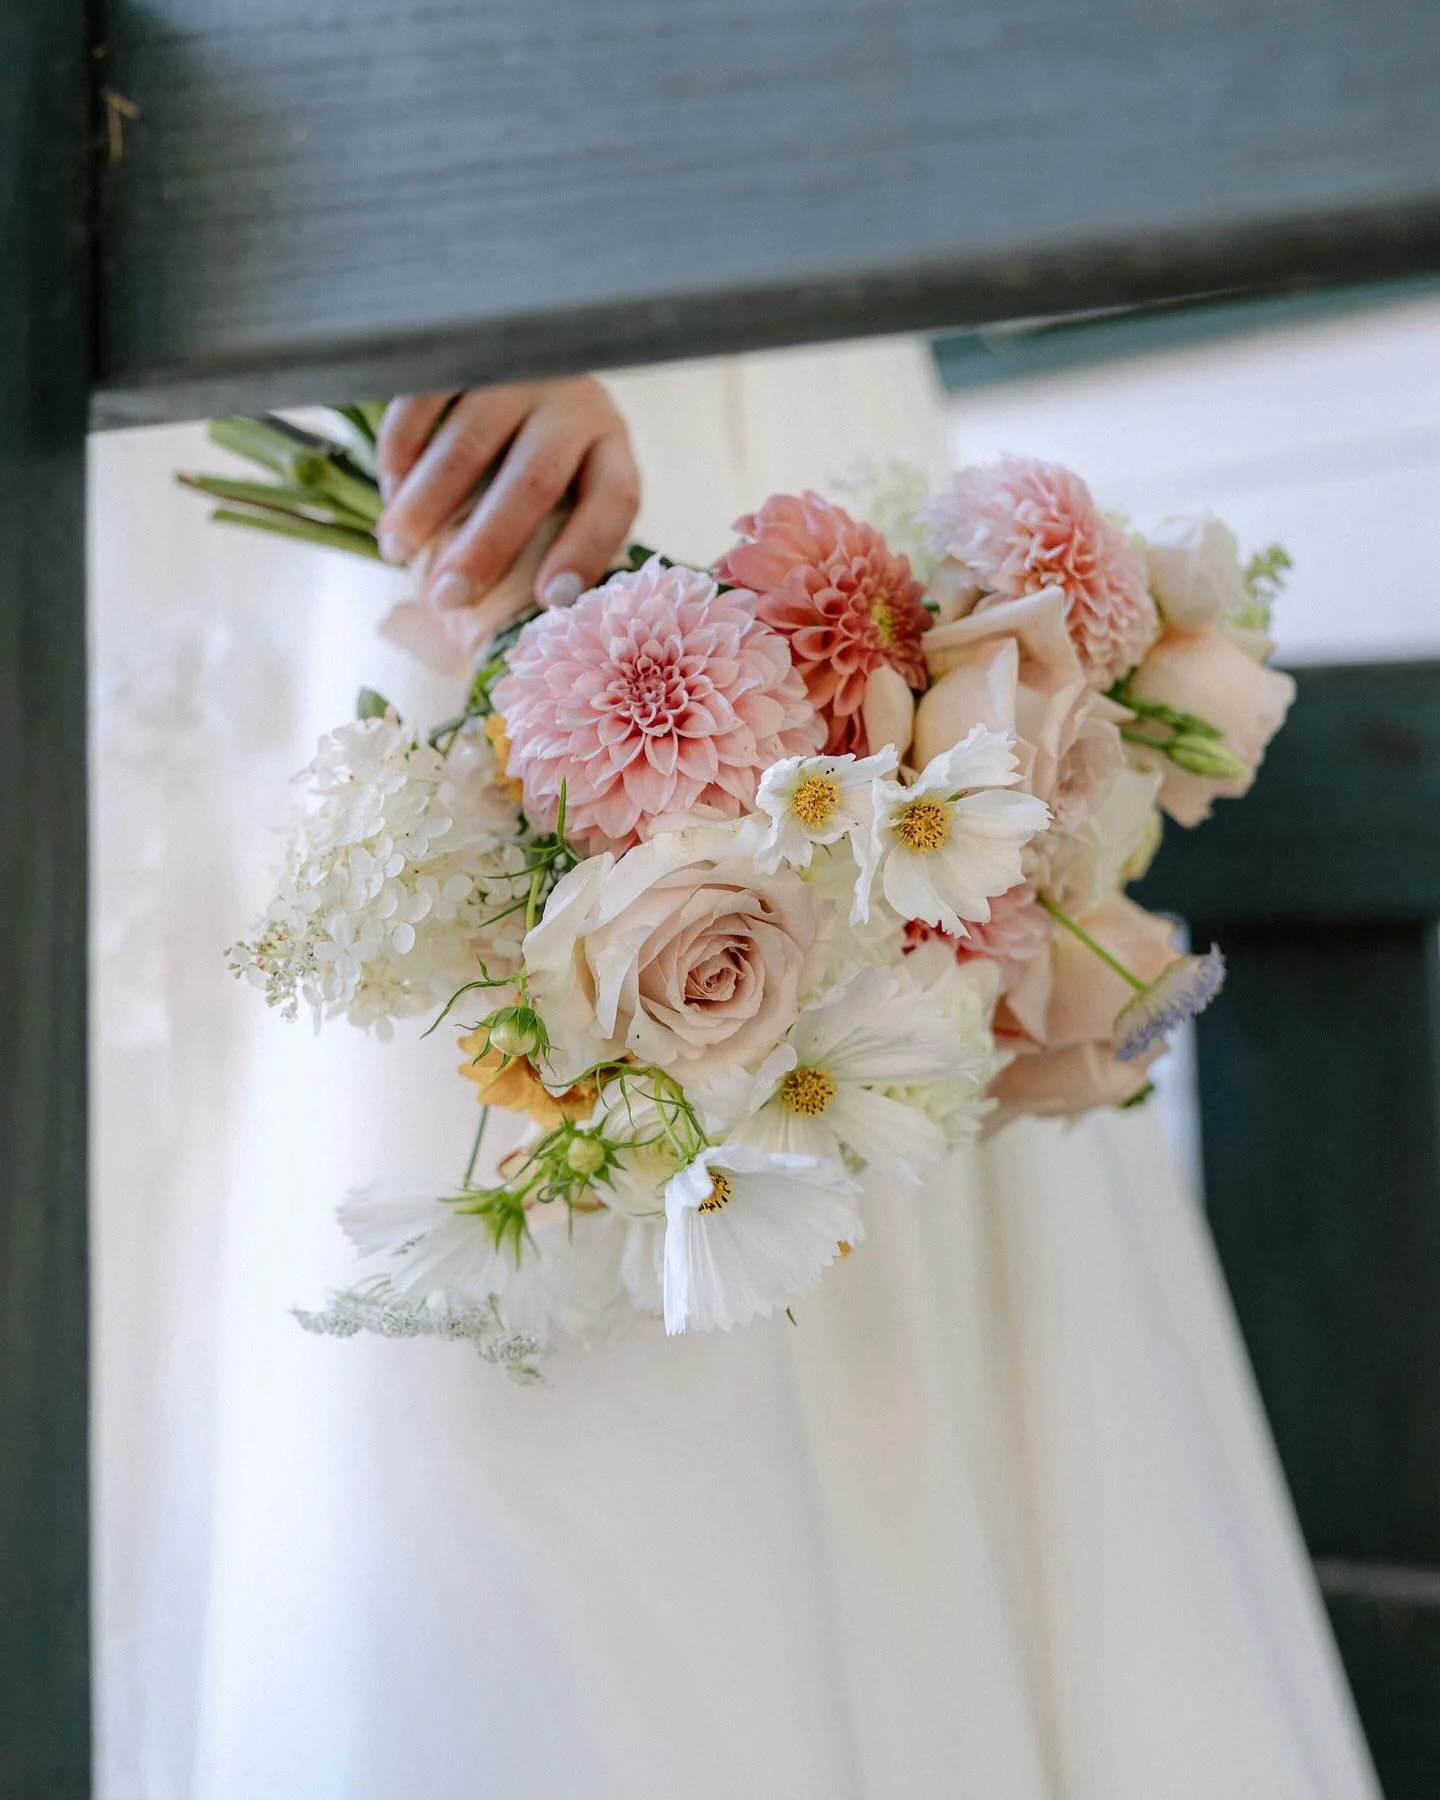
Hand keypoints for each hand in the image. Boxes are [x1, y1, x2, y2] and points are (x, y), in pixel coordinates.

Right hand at [375, 377, 640, 613]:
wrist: (519, 353)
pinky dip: (401, 452)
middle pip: (533, 481)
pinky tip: (388, 492)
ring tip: (396, 550)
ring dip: (426, 505)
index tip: (552, 601)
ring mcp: (515, 370)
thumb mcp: (565, 489)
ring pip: (468, 443)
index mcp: (610, 446)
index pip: (613, 500)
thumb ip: (549, 544)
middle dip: (485, 547)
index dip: (585, 552)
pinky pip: (424, 400)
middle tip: (447, 597)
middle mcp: (573, 403)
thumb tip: (512, 632)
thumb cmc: (542, 455)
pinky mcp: (462, 349)